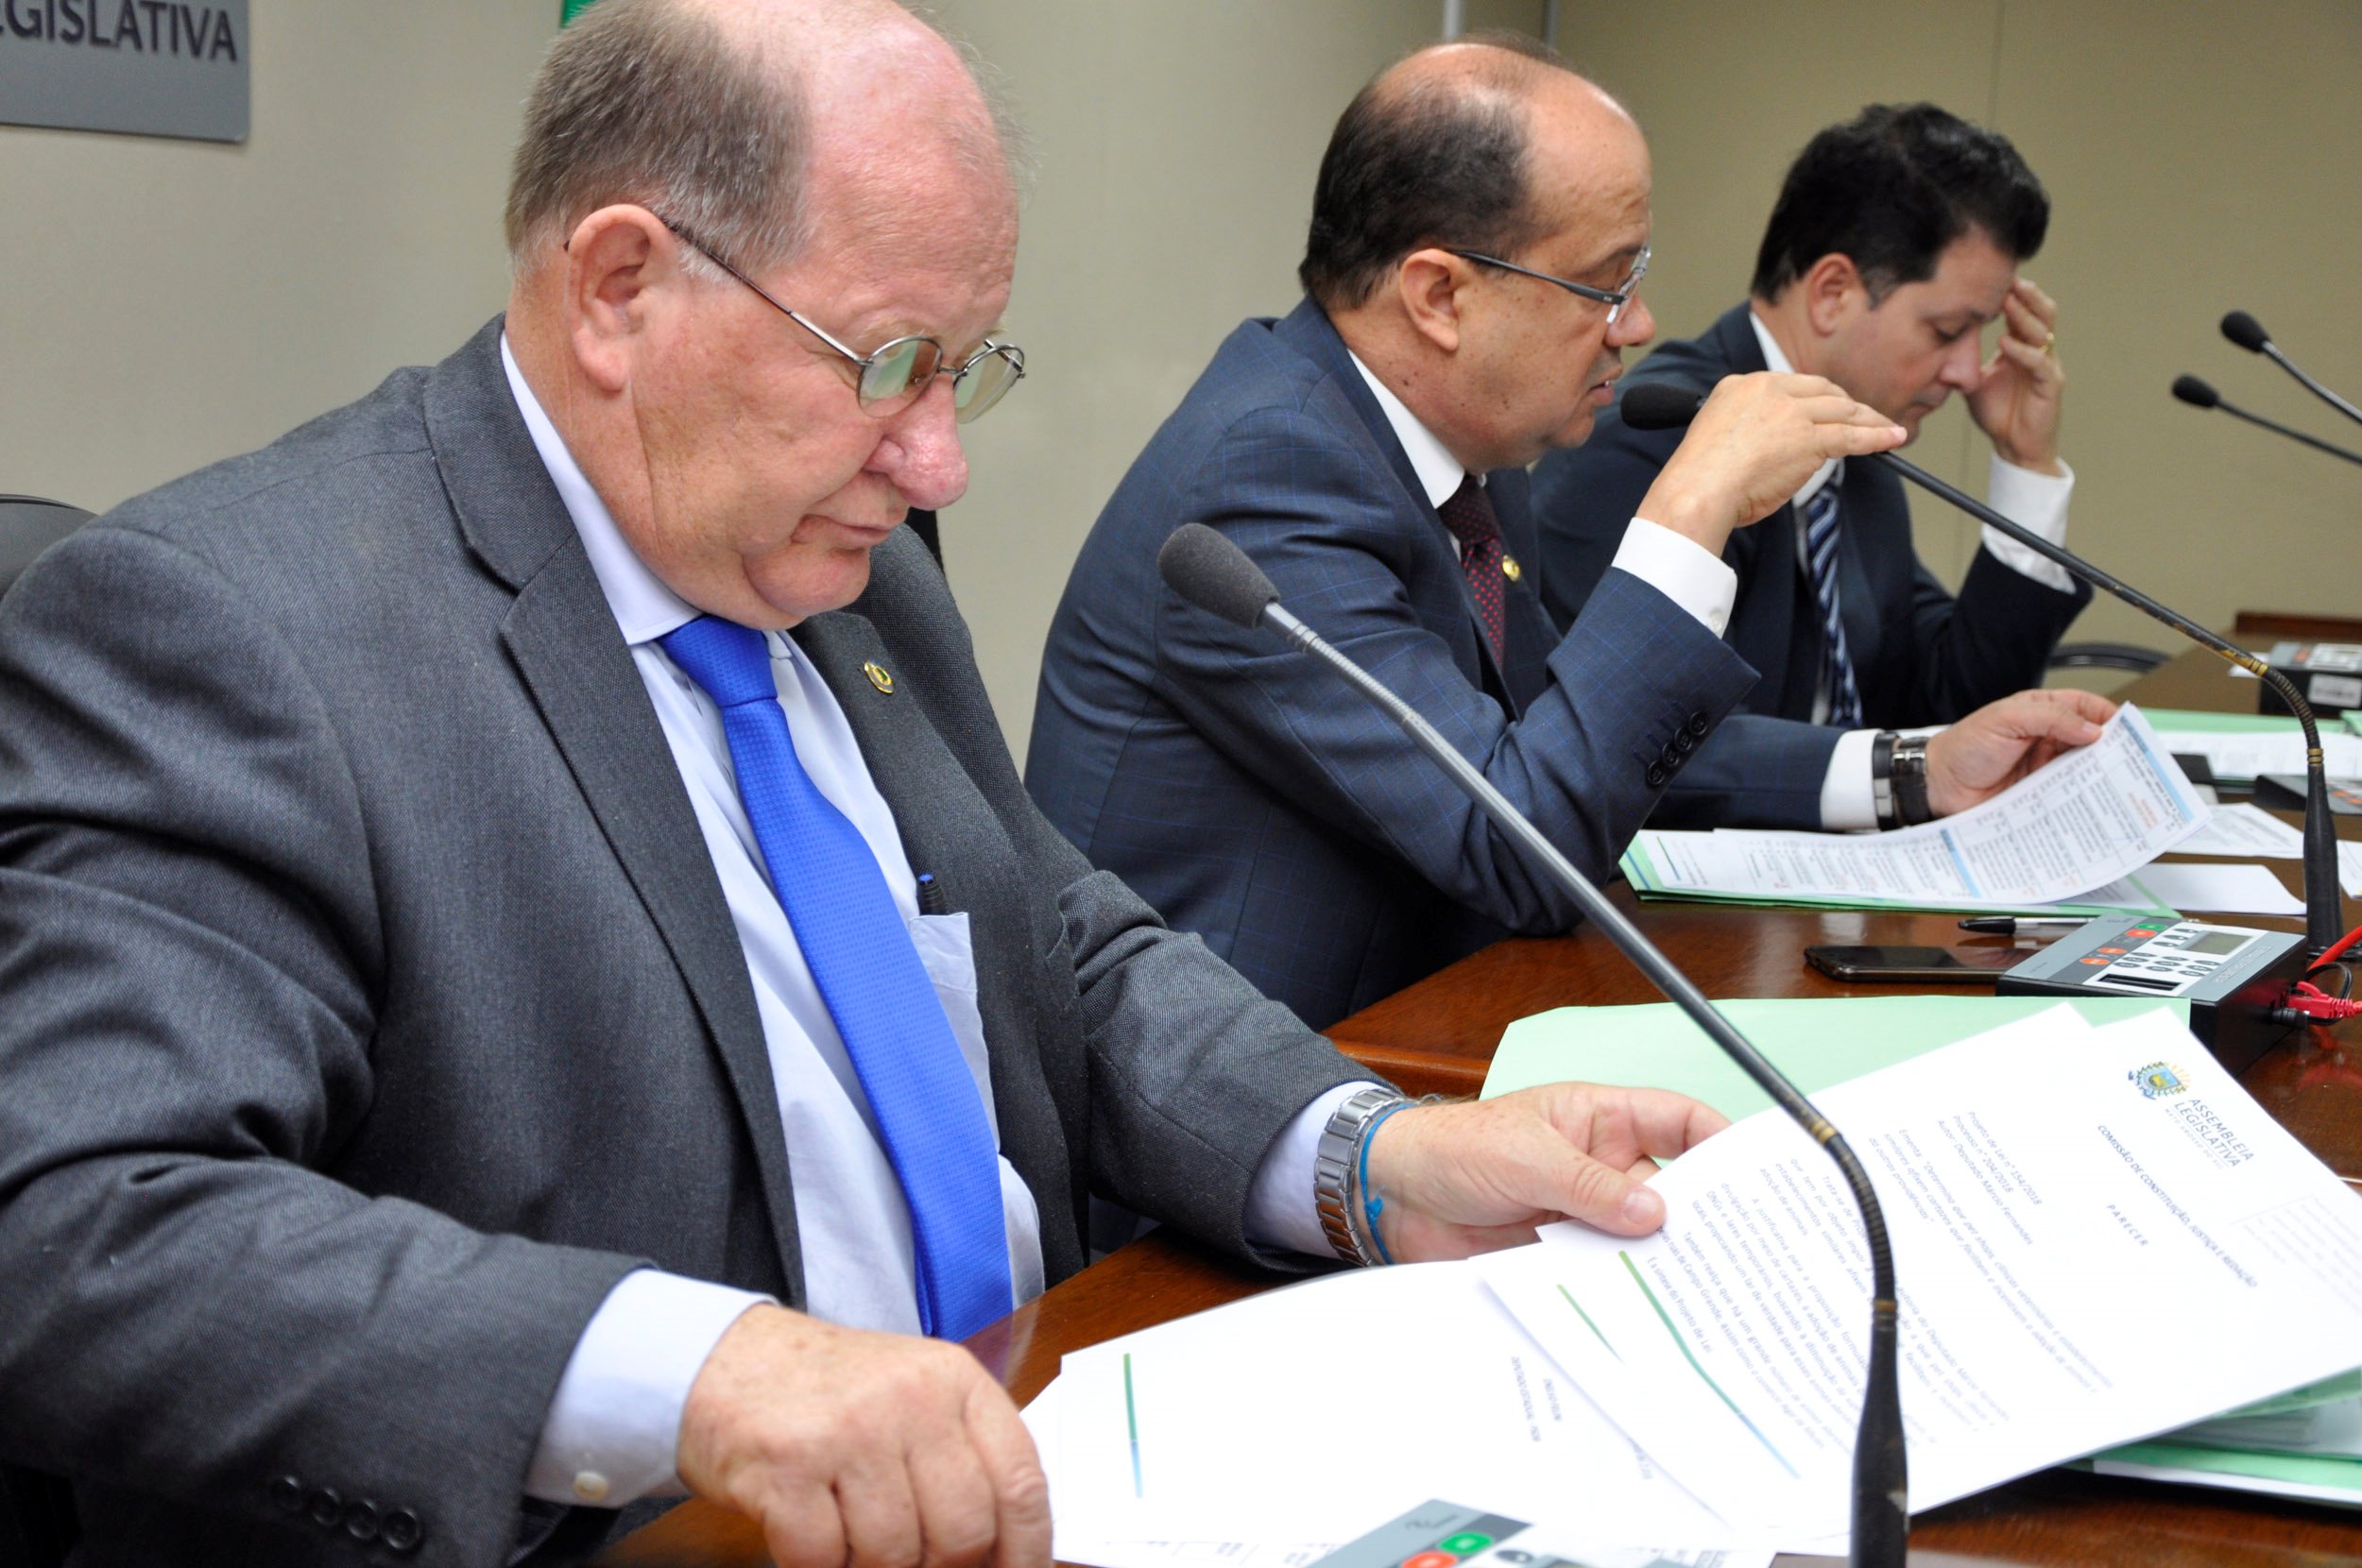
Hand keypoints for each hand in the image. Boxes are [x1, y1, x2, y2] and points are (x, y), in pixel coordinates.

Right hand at [677, 1305, 1050, 1567]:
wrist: (726, 1360)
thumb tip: (1005, 1555)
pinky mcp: (787, 1465)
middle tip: (908, 1557)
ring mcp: (849, 1430)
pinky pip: (824, 1559)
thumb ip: (963, 1460)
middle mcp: (911, 1399)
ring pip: (894, 1555)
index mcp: (956, 1381)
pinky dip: (817, 1563)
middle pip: (963, 1532)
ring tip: (847, 1530)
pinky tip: (808, 1529)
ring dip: (869, 1565)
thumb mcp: (914, 1398)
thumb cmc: (831, 1394)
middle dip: (938, 1566)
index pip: (1020, 1482)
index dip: (1026, 1550)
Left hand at [1360, 1083, 1730, 1260]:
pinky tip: (1649, 1314)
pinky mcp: (1563, 1256)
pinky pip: (1607, 1274)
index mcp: (1602, 1121)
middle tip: (1741, 1253)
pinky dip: (1626, 1292)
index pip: (1679, 1123)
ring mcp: (1585, 1215)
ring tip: (1705, 1295)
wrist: (1392, 1194)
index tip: (1758, 1176)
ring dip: (1664, 1263)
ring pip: (1643, 1241)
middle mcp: (1603, 1167)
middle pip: (1674, 1191)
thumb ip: (1588, 1185)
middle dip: (1704, 1218)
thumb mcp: (1525, 1157)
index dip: (1721, 1142)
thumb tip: (1655, 1213)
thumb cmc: (1454, 1148)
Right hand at [1636, 372, 1906, 555]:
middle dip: (1848, 404)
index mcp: (1740, 386)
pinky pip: (1852, 436)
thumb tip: (1768, 448)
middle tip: (1864, 416)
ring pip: (1842, 411)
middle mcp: (1768, 391)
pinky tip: (1893, 438)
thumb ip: (1744, 430)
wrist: (1697, 492)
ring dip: (1869, 419)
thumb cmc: (1697, 480)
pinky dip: (1877, 437)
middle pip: (1822, 392)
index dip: (1816, 398)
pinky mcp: (1808, 438)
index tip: (1827, 408)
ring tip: (1887, 428)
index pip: (1791, 385)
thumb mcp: (1715, 435)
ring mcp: (1790, 413)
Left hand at [1925, 687, 2115, 816]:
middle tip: (2132, 764)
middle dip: (2113, 752)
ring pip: (2085, 772)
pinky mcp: (2040, 796)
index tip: (2130, 732)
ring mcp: (2046, 769)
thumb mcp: (2006, 718)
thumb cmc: (1962, 746)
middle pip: (2093, 743)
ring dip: (2101, 779)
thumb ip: (2050, 717)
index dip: (2110, 717)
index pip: (2087, 709)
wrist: (1936, 785)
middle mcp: (2048, 740)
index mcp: (2042, 712)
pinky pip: (2069, 797)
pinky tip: (2094, 806)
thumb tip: (2092, 729)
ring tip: (2119, 787)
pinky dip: (2083, 801)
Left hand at [1965, 278, 2065, 474]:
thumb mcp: (1974, 380)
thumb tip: (1935, 343)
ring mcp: (2047, 367)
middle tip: (2009, 279)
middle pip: (2042, 313)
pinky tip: (2006, 343)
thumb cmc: (1997, 413)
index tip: (1994, 278)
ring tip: (2007, 301)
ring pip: (2043, 333)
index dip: (2013, 294)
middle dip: (2026, 295)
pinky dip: (2022, 352)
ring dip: (2024, 316)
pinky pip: (2039, 364)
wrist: (2013, 446)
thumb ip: (1964, 360)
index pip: (2023, 312)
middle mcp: (2039, 352)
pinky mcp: (2050, 386)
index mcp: (2022, 347)